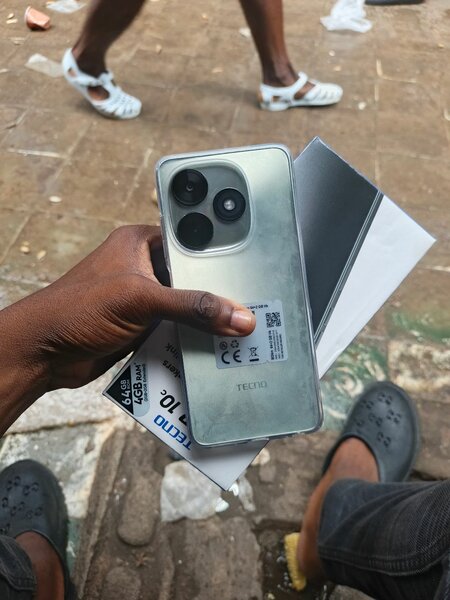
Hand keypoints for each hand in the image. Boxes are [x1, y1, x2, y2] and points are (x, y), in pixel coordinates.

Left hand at [2, 225, 255, 392]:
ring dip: (207, 319)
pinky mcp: (142, 326)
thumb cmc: (78, 309)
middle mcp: (143, 267)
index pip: (190, 238)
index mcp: (140, 242)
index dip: (219, 249)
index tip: (253, 261)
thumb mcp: (140, 299)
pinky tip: (217, 346)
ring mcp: (143, 298)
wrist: (43, 353)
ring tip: (244, 325)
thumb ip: (192, 307)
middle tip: (254, 299)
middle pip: (193, 276)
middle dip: (218, 290)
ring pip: (187, 305)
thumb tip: (238, 316)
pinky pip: (177, 329)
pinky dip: (193, 338)